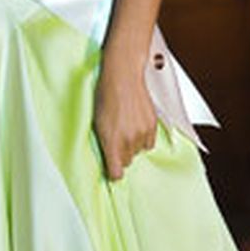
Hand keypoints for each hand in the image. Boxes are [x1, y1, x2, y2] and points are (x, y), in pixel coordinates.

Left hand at [94, 46, 158, 180]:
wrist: (123, 77)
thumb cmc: (106, 96)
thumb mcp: (97, 121)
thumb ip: (104, 142)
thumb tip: (109, 158)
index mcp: (111, 140)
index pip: (116, 173)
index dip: (113, 173)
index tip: (112, 170)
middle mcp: (128, 140)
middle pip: (127, 162)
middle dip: (121, 153)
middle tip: (115, 137)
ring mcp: (142, 133)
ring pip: (138, 152)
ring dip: (132, 144)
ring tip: (125, 126)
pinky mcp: (152, 126)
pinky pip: (149, 143)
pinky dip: (143, 137)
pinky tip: (135, 124)